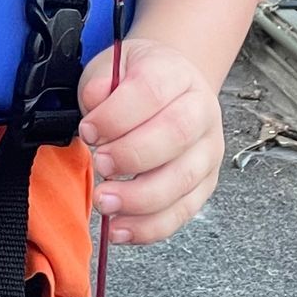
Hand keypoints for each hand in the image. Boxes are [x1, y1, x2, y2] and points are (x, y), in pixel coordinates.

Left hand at [76, 37, 223, 245]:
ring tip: (106, 202)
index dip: (117, 115)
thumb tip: (95, 102)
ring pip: (183, 179)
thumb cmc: (139, 81)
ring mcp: (207, 150)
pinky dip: (150, 226)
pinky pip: (183, 212)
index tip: (88, 130)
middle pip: (176, 135)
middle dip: (131, 156)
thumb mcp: (113, 68)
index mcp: (176, 75)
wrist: (173, 89)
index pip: (151, 91)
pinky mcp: (205, 183)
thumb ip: (99, 84)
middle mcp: (201, 111)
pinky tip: (121, 228)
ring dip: (140, 198)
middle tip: (100, 165)